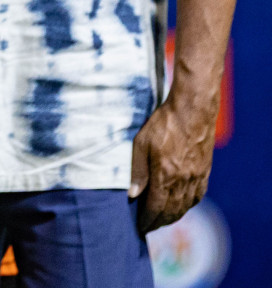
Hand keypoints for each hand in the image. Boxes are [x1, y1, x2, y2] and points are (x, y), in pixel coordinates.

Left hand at [130, 90, 217, 231]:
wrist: (193, 110)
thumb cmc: (163, 123)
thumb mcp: (141, 143)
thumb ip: (137, 170)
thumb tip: (133, 195)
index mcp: (166, 176)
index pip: (156, 208)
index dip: (148, 220)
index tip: (140, 227)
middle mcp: (184, 181)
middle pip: (172, 211)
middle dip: (159, 222)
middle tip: (149, 227)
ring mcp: (197, 177)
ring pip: (185, 206)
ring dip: (174, 216)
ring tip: (162, 220)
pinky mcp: (205, 171)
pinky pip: (197, 195)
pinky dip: (188, 205)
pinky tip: (182, 205)